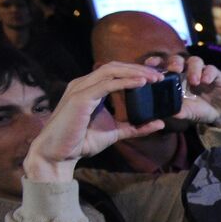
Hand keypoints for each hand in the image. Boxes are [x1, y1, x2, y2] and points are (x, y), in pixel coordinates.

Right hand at [23, 62, 167, 182]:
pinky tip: (140, 83)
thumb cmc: (82, 142)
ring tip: (154, 78)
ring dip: (134, 72)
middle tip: (160, 75)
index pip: (114, 72)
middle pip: (114, 67)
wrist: (60, 154)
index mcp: (90, 88)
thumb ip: (136, 127)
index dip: (135, 71)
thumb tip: (160, 123)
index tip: (156, 78)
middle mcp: (84, 84)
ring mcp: (80, 88)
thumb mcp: (116, 133)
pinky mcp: (80, 98)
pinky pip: (106, 84)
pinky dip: (125, 82)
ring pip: (111, 71)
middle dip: (138, 68)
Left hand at [145, 54, 220, 128]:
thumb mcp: (188, 113)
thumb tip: (167, 113)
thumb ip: (179, 111)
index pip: (164, 65)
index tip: (150, 64)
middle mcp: (187, 72)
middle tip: (175, 70)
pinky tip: (206, 82)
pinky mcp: (215, 74)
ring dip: (193, 69)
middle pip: (178, 59)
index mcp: (175, 79)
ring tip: (194, 81)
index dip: (156, 62)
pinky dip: (208, 74)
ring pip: (195, 61)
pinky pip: (211, 69)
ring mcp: (201, 72)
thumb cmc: (200, 111)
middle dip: (175, 62)